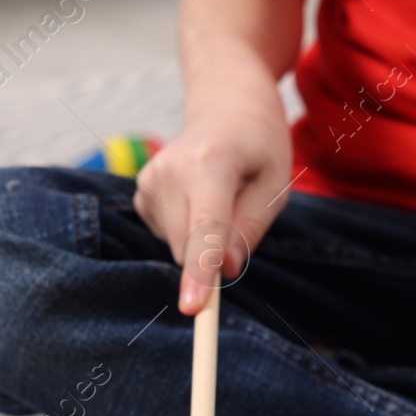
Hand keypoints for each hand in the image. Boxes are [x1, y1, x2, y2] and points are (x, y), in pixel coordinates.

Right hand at [133, 85, 291, 314]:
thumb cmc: (258, 147)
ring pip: (180, 248)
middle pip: (190, 248)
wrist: (226, 107)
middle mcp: (169, 171)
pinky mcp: (140, 194)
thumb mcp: (275, 186)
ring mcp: (148, 182)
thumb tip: (225, 269)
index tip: (193, 308)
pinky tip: (200, 197)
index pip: (204, 228)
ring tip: (220, 192)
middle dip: (216, 254)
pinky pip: (170, 238)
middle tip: (240, 207)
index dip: (200, 271)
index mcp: (209, 163)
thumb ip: (250, 228)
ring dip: (205, 238)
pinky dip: (190, 230)